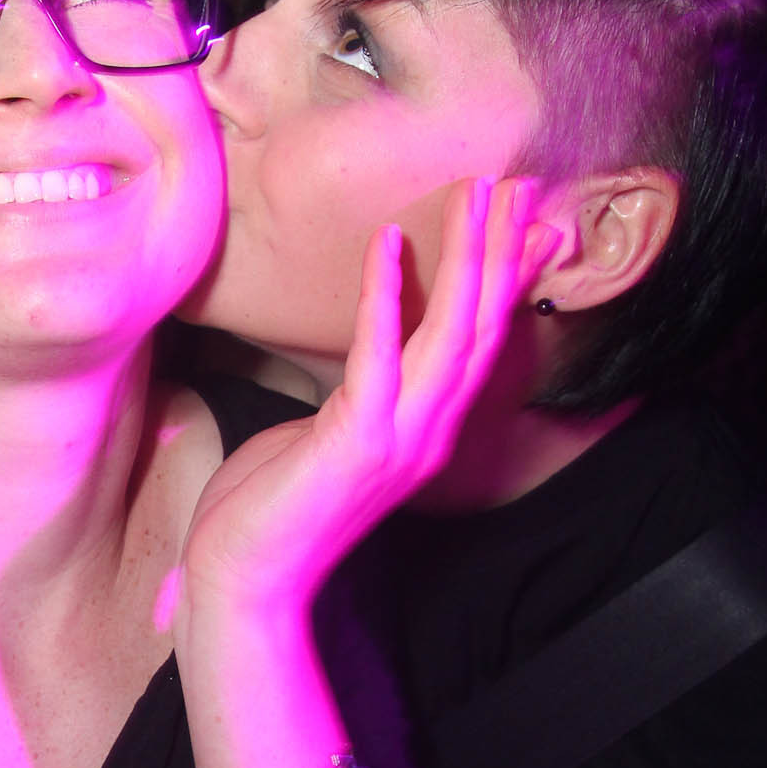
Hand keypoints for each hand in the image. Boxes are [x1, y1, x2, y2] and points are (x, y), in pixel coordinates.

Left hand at [179, 176, 556, 613]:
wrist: (246, 582)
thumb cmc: (271, 510)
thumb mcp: (325, 438)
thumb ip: (357, 398)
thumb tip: (365, 362)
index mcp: (425, 432)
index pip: (480, 343)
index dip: (503, 280)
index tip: (520, 222)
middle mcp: (427, 435)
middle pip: (483, 328)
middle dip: (502, 251)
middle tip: (517, 184)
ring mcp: (399, 440)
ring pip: (453, 334)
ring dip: (468, 258)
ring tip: (476, 194)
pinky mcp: (357, 441)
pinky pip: (379, 353)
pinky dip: (385, 294)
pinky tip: (388, 241)